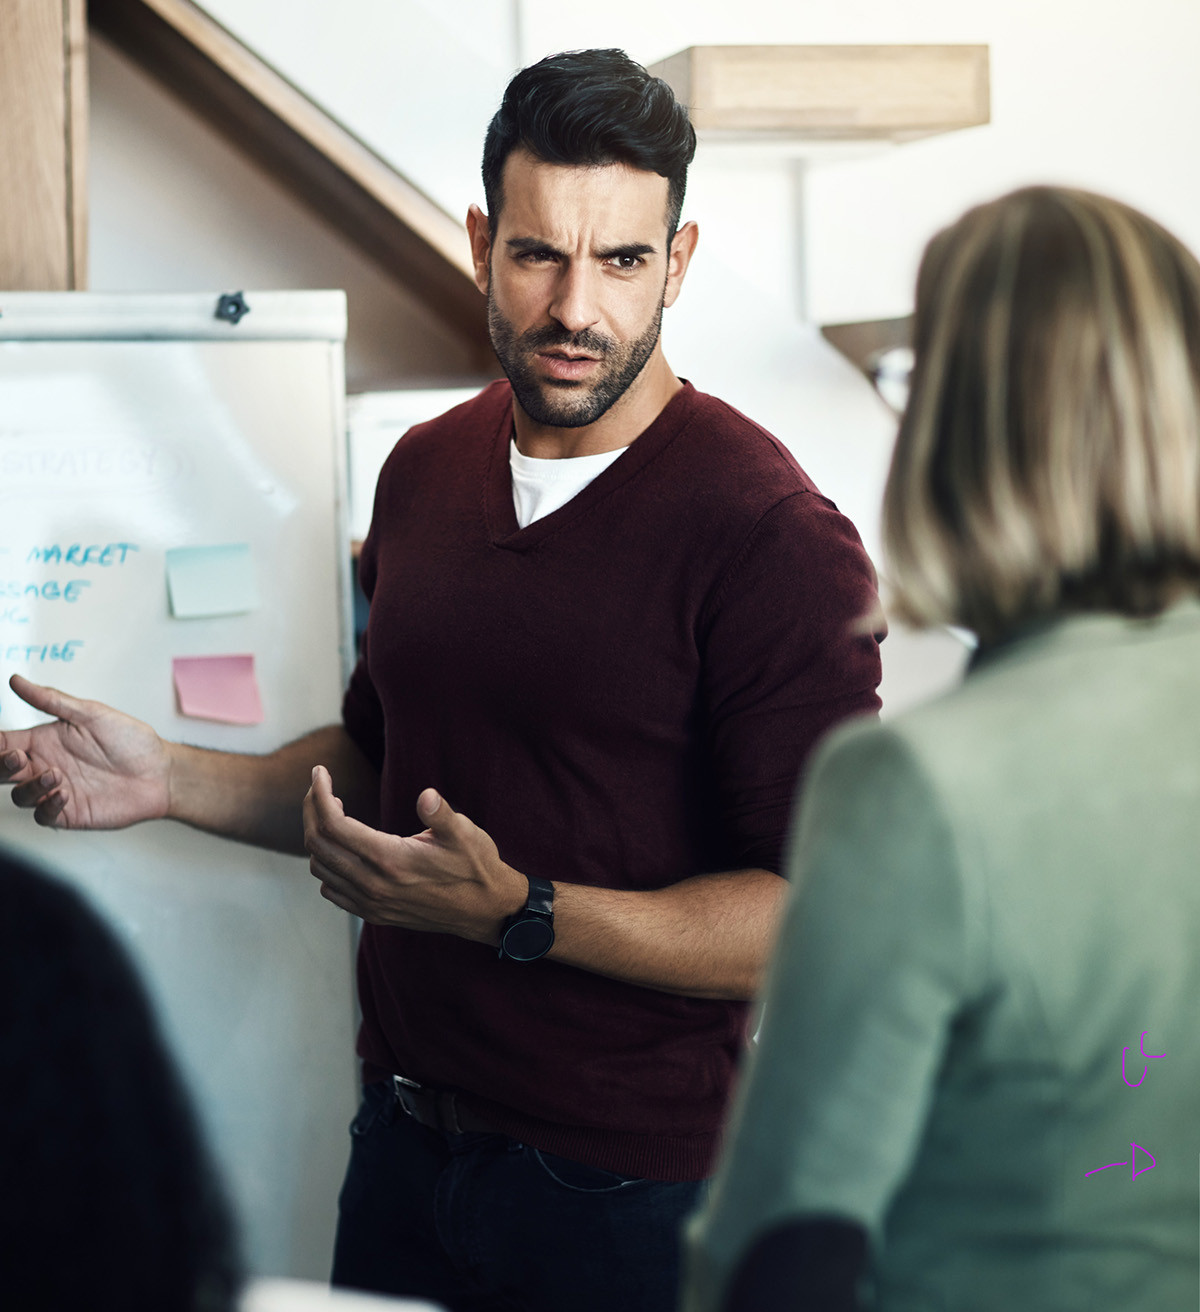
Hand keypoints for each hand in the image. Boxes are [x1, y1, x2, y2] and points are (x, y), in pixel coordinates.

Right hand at [0, 675, 171, 828]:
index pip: (3, 743)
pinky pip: (43, 815)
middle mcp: (45, 765)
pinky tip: (64, 794)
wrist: (160, 773)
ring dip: (30, 786)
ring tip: (55, 775)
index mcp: (45, 740)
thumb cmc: (130, 741)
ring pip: (20, 795)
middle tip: (16, 758)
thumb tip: (16, 680)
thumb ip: (52, 700)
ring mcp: (56, 790)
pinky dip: (47, 806)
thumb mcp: (91, 714)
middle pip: (3, 771)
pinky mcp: (69, 812)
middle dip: (2, 766)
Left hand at [303, 767, 526, 941]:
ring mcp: (371, 902)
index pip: (334, 825)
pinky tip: (342, 848)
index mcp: (390, 860)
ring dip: (317, 837)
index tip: (320, 771)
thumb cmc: (476, 866)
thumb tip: (426, 796)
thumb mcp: (465, 834)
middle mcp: (373, 884)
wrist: (485, 911)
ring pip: (320, 868)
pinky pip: (332, 889)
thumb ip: (442, 814)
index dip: (320, 794)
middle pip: (318, 844)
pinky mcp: (374, 913)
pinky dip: (326, 865)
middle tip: (319, 786)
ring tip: (332, 812)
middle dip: (311, 810)